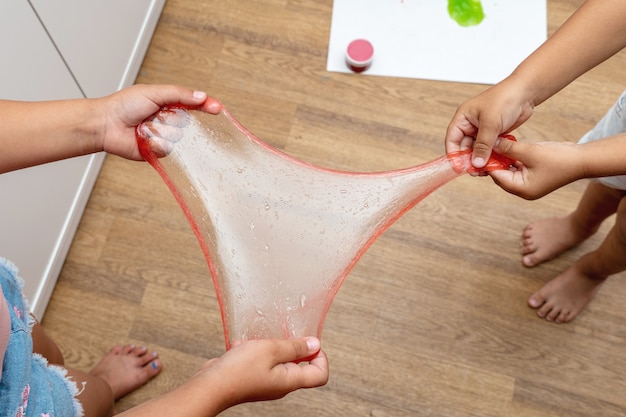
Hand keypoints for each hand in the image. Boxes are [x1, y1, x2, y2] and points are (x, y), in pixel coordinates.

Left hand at [97, 84, 221, 160]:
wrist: (105, 125)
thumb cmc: (124, 105)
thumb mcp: (153, 92)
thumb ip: (179, 94)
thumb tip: (201, 96)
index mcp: (170, 103)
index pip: (196, 104)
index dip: (208, 106)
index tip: (218, 108)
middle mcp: (170, 120)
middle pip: (189, 122)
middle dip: (175, 119)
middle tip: (159, 115)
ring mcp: (166, 136)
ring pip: (179, 137)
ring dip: (162, 131)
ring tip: (146, 126)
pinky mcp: (159, 151)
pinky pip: (169, 149)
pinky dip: (157, 143)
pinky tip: (144, 138)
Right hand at [201, 337, 327, 413]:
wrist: (210, 386)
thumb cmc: (239, 370)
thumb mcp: (271, 350)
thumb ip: (295, 347)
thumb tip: (315, 344)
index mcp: (290, 380)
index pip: (320, 375)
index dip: (320, 356)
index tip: (308, 342)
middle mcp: (281, 384)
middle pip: (300, 365)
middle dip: (292, 347)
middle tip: (280, 337)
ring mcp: (266, 382)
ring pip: (277, 360)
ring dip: (268, 347)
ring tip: (256, 342)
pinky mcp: (252, 378)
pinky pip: (260, 361)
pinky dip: (252, 351)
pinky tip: (241, 347)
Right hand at [445, 77, 534, 167]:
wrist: (525, 92)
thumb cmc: (505, 99)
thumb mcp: (491, 124)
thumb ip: (483, 145)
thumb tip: (476, 164)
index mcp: (463, 118)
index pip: (452, 139)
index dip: (454, 155)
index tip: (460, 168)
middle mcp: (470, 124)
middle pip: (464, 147)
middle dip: (469, 159)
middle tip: (476, 172)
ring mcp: (482, 129)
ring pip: (477, 149)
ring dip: (481, 159)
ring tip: (486, 169)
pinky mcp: (494, 133)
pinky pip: (488, 148)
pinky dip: (491, 156)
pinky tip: (495, 164)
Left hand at [488, 137, 582, 199]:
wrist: (582, 160)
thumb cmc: (558, 159)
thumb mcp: (529, 151)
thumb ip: (508, 148)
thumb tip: (492, 143)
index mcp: (521, 189)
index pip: (497, 176)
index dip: (488, 162)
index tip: (480, 150)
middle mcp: (523, 190)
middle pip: (501, 175)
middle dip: (494, 160)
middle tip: (486, 146)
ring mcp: (529, 184)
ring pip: (509, 170)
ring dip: (503, 158)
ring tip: (495, 144)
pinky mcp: (534, 177)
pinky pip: (518, 168)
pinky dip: (513, 159)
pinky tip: (507, 147)